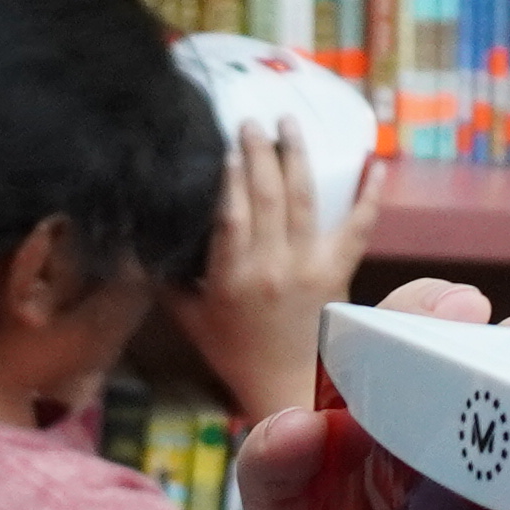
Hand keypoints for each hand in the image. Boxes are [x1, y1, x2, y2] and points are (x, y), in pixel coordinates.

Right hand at [176, 123, 359, 430]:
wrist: (289, 386)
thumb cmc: (235, 352)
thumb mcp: (190, 318)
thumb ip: (165, 278)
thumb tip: (135, 240)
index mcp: (233, 278)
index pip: (231, 216)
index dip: (230, 179)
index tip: (225, 147)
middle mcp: (274, 268)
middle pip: (269, 197)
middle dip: (260, 152)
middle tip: (252, 123)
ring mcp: (312, 267)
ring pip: (306, 200)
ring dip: (298, 156)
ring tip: (290, 124)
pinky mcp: (340, 271)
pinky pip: (359, 226)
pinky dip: (369, 194)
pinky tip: (374, 163)